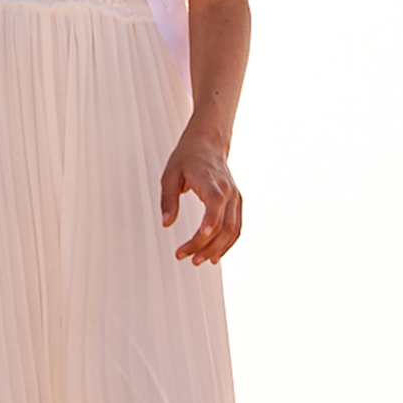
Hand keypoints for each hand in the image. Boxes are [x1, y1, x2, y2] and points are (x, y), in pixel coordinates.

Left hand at [160, 128, 242, 265]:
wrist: (208, 142)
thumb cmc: (187, 157)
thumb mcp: (170, 175)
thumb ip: (168, 200)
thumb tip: (166, 223)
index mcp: (211, 181)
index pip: (215, 204)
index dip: (210, 222)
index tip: (200, 237)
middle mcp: (227, 190)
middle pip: (223, 224)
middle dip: (206, 245)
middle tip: (187, 257)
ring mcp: (235, 197)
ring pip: (232, 230)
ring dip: (217, 249)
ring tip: (198, 260)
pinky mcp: (237, 202)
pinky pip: (236, 228)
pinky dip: (227, 244)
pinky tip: (215, 255)